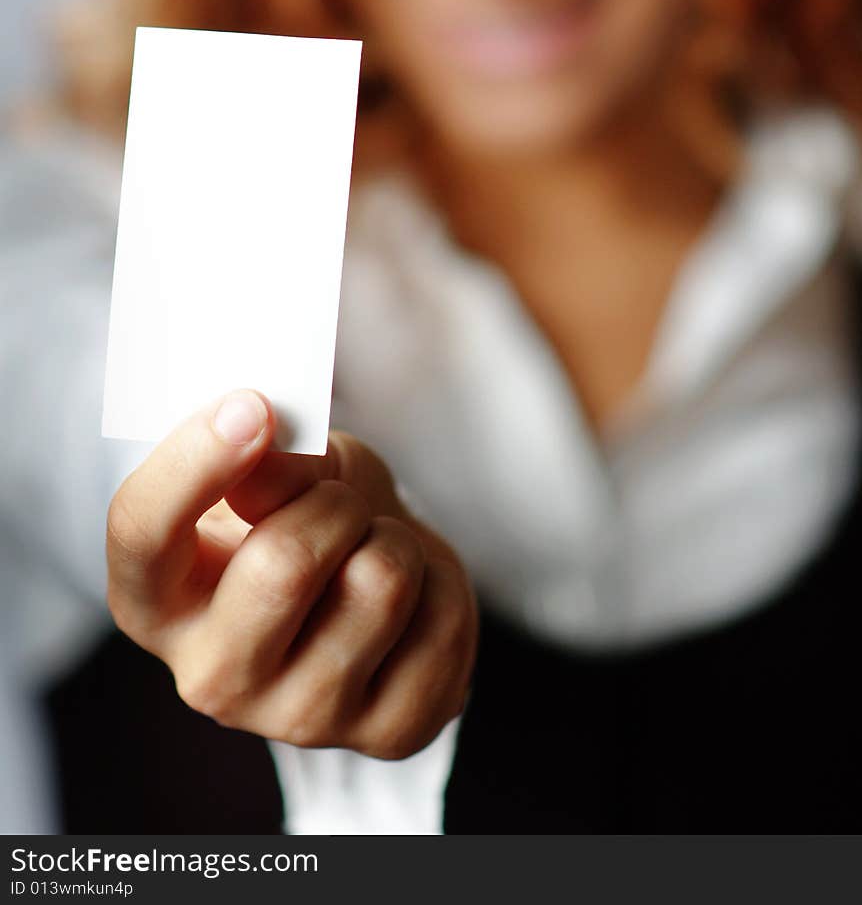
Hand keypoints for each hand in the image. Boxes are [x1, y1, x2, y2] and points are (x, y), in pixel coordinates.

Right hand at [106, 389, 477, 758]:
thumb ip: (270, 464)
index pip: (142, 531)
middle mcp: (213, 676)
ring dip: (392, 539)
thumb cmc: (312, 524)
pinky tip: (412, 599)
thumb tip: (266, 440)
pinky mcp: (387, 732)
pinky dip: (439, 581)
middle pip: (284, 563)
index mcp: (158, 602)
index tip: (251, 406)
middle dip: (335, 504)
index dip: (193, 462)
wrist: (375, 596)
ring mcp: (300, 718)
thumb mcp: (283, 476)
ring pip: (378, 582)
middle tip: (342, 504)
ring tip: (375, 550)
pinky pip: (441, 618)